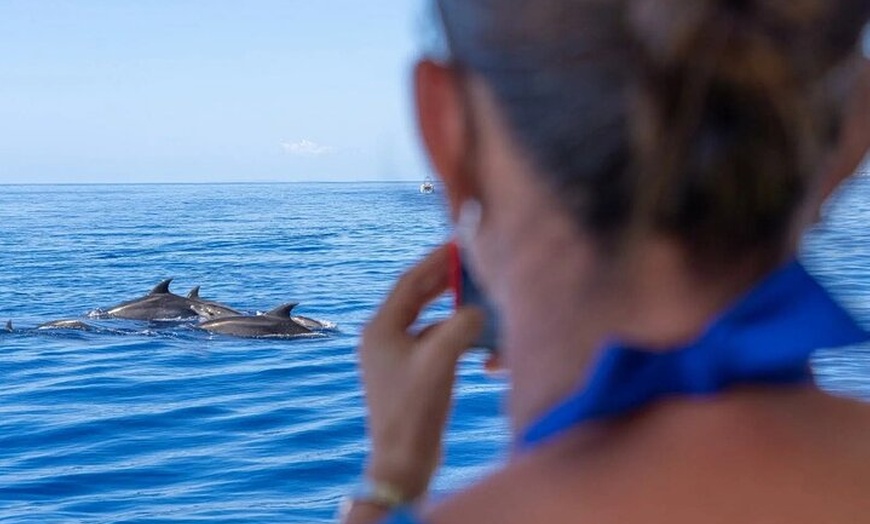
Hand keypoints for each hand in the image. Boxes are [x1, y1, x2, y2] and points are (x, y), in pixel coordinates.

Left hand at [359, 244, 483, 499]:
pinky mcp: (406, 374)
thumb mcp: (441, 361)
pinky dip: (450, 331)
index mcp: (380, 329)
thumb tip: (477, 310)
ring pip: (424, 318)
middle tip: (468, 261)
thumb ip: (462, 326)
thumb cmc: (415, 410)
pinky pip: (430, 340)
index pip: (410, 282)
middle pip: (415, 297)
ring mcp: (393, 357)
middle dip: (442, 279)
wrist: (402, 461)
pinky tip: (470, 332)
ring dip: (448, 305)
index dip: (435, 261)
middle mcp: (382, 338)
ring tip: (472, 291)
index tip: (459, 244)